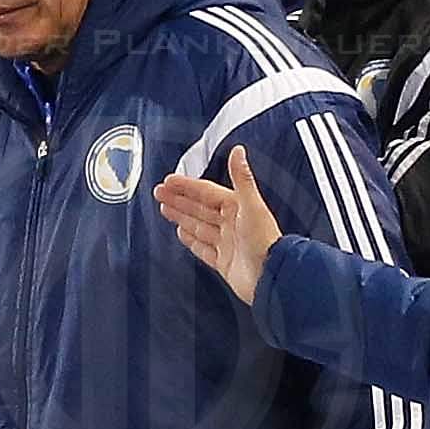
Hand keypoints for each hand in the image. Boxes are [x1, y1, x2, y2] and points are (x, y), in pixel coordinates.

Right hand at [153, 146, 280, 304]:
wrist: (270, 276)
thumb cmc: (265, 241)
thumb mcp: (252, 205)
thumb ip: (242, 178)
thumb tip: (238, 152)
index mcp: (237, 208)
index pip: (206, 193)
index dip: (187, 186)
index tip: (169, 180)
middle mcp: (231, 225)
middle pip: (199, 208)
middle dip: (178, 199)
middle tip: (160, 192)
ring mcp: (226, 243)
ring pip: (198, 226)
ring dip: (181, 216)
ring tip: (165, 207)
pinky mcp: (223, 262)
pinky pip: (202, 248)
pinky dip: (190, 240)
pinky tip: (181, 233)